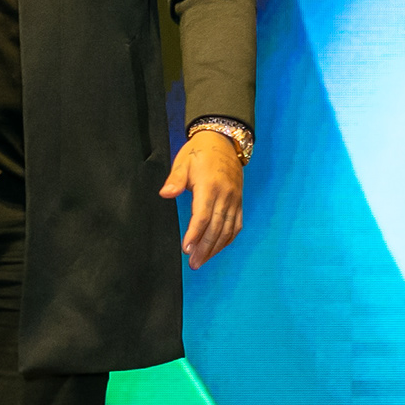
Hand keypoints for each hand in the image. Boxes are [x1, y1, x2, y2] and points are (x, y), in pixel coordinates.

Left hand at [161, 130, 245, 267]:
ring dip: (215, 248)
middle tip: (193, 263)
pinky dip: (228, 239)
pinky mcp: (238, 202)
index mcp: (210, 186)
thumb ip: (175, 179)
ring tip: (202, 261)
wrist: (224, 141)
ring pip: (227, 229)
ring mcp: (234, 200)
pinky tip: (217, 249)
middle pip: (216, 227)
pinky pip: (236, 225)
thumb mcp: (184, 161)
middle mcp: (225, 195)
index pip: (203, 215)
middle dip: (205, 248)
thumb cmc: (200, 152)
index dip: (195, 234)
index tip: (187, 249)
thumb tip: (165, 193)